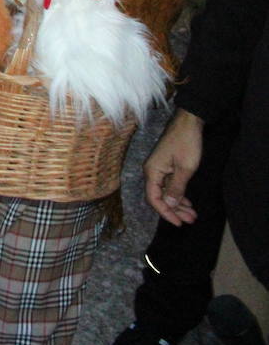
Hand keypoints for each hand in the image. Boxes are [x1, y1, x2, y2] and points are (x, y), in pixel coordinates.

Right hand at [143, 108, 203, 225]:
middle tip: (190, 220)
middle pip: (159, 197)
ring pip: (165, 192)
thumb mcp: (185, 168)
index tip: (178, 223)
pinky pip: (169, 185)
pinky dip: (178, 194)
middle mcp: (152, 171)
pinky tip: (187, 202)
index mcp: (152, 172)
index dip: (165, 212)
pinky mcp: (166, 165)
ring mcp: (159, 168)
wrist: (188, 121)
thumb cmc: (186, 143)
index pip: (154, 198)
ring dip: (178, 204)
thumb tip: (169, 204)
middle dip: (174, 210)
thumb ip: (176, 188)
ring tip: (192, 214)